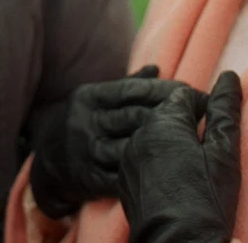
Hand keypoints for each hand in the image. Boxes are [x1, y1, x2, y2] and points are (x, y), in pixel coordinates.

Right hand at [29, 65, 204, 218]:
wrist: (43, 161)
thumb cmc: (81, 122)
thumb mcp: (95, 98)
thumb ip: (126, 85)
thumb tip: (157, 68)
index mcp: (90, 97)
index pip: (133, 90)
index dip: (165, 90)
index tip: (193, 91)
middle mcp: (87, 122)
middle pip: (136, 116)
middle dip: (172, 115)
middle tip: (203, 114)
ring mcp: (86, 151)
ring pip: (131, 146)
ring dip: (163, 145)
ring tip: (193, 142)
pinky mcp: (88, 179)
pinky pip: (121, 176)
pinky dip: (145, 172)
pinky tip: (168, 169)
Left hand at [118, 71, 242, 242]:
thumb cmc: (207, 200)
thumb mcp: (224, 152)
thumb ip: (225, 109)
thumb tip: (230, 76)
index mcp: (162, 121)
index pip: (184, 95)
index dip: (204, 108)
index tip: (216, 130)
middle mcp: (138, 134)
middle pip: (165, 114)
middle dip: (186, 125)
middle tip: (206, 151)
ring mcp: (127, 158)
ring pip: (151, 136)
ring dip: (169, 143)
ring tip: (190, 168)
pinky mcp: (123, 181)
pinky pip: (141, 158)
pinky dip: (156, 162)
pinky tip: (173, 182)